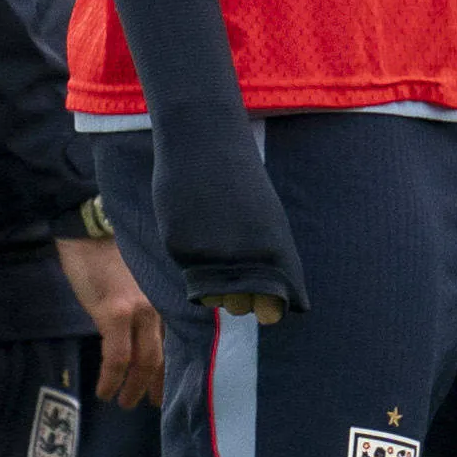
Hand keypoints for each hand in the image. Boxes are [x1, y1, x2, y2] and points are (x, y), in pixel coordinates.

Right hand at [58, 230, 163, 404]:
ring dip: (135, 387)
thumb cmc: (110, 254)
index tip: (170, 388)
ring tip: (126, 402)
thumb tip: (139, 338)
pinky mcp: (115, 313)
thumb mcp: (138, 284)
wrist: (91, 230)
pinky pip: (118, 356)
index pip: (178, 342)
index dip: (175, 369)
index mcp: (167, 300)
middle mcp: (161, 307)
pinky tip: (105, 390)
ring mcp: (141, 311)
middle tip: (153, 403)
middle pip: (165, 357)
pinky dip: (112, 377)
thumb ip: (145, 308)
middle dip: (158, 384)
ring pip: (146, 361)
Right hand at [150, 119, 300, 325]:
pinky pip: (186, 273)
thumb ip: (270, 262)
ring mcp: (212, 257)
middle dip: (239, 297)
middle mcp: (247, 261)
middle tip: (233, 266)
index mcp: (277, 253)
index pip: (275, 308)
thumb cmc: (242, 183)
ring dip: (213, 283)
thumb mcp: (268, 221)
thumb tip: (275, 304)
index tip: (267, 306)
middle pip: (241, 307)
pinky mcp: (180, 249)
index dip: (269, 309)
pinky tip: (194, 228)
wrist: (206, 147)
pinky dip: (191, 259)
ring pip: (212, 295)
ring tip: (214, 243)